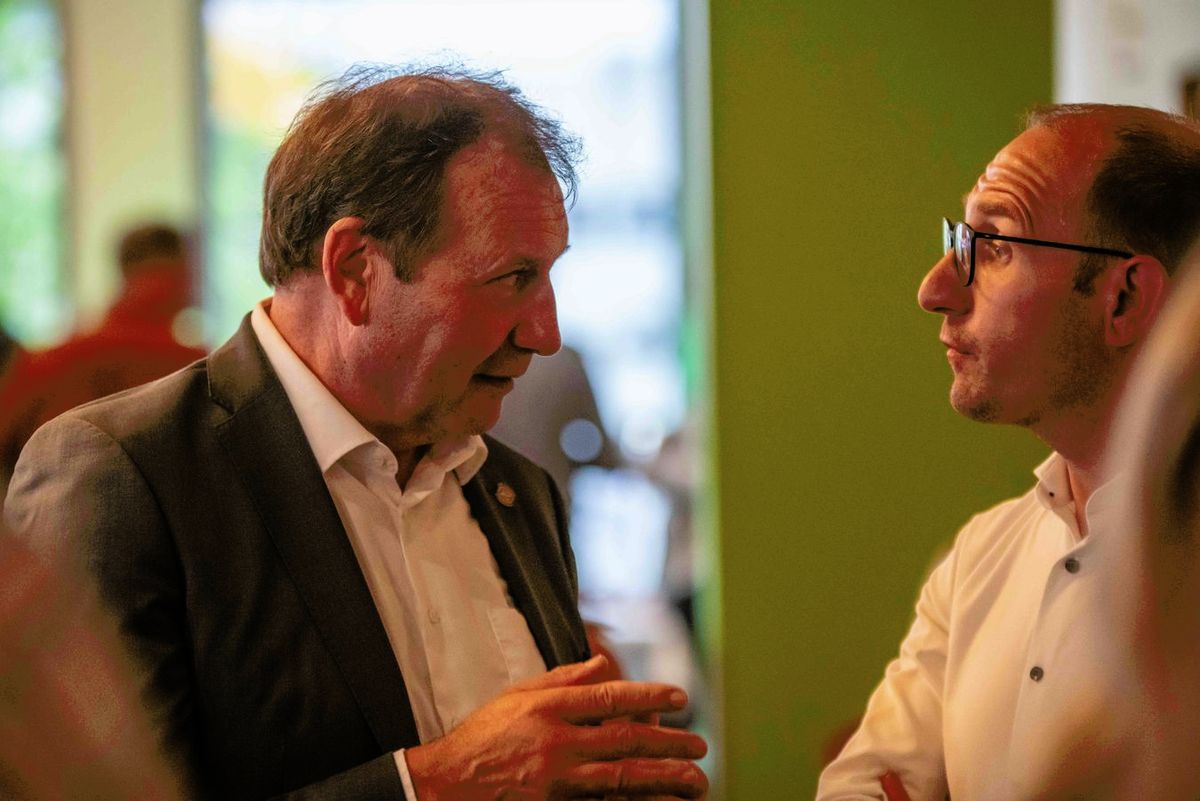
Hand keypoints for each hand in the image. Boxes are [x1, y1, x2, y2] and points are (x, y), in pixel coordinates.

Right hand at [405, 655, 707, 799]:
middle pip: (624, 739)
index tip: (681, 696)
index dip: (649, 695)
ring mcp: (554, 780)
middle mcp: (555, 742)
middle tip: (700, 746)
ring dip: (662, 779)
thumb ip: (564, 680)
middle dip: (669, 743)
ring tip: (694, 781)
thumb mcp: (518, 695)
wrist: (446, 785)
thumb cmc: (483, 736)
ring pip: (621, 778)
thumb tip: (604, 664)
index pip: (610, 697)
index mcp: (548, 707)